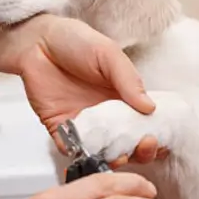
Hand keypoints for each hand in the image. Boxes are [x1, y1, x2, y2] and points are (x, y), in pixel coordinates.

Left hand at [16, 15, 168, 166]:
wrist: (38, 40)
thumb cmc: (76, 41)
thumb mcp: (109, 54)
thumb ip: (129, 80)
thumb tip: (150, 108)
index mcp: (123, 98)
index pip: (145, 123)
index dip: (155, 135)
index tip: (160, 139)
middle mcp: (107, 115)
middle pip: (129, 143)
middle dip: (140, 151)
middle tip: (144, 145)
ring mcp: (85, 124)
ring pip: (104, 152)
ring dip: (115, 158)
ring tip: (121, 154)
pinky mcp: (61, 129)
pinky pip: (73, 149)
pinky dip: (82, 155)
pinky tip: (91, 151)